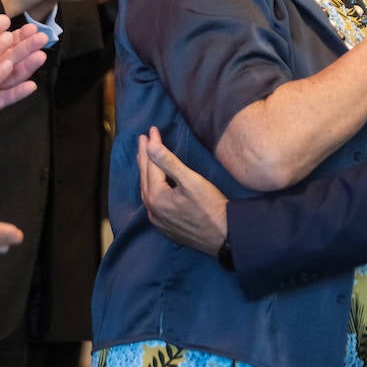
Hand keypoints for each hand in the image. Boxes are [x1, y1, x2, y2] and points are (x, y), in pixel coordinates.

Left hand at [138, 126, 227, 255]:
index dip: (151, 146)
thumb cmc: (210, 206)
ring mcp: (158, 220)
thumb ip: (169, 162)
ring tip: (144, 158)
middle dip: (144, 157)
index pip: (151, 165)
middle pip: (145, 178)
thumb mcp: (191, 181)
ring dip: (146, 173)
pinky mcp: (166, 227)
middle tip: (142, 140)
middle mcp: (152, 210)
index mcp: (156, 197)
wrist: (224, 236)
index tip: (151, 130)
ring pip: (147, 191)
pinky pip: (153, 202)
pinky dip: (151, 187)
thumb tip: (150, 146)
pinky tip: (154, 184)